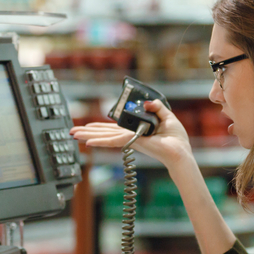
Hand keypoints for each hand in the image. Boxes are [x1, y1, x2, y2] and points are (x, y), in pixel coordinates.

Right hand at [70, 100, 191, 168]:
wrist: (180, 151)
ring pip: (105, 137)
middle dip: (88, 132)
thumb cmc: (176, 139)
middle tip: (72, 132)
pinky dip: (100, 142)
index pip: (114, 128)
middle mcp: (130, 136)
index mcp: (135, 130)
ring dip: (88, 136)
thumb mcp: (167, 117)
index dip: (100, 126)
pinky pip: (113, 141)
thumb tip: (148, 101)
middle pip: (105, 133)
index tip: (89, 126)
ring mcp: (129, 140)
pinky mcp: (132, 142)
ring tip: (73, 135)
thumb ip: (156, 107)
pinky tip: (88, 143)